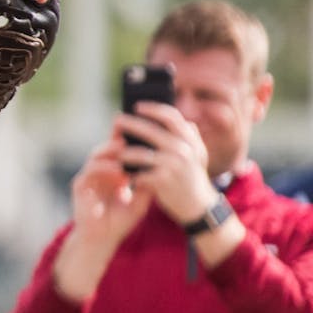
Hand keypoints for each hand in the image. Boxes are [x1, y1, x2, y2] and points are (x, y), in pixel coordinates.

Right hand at [51, 137, 151, 300]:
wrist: (101, 240)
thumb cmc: (120, 222)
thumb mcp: (141, 201)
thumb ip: (148, 185)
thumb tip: (164, 168)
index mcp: (113, 173)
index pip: (121, 152)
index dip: (132, 142)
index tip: (148, 135)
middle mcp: (99, 172)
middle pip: (107, 148)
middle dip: (120, 139)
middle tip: (134, 132)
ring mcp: (88, 177)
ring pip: (97, 155)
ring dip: (111, 151)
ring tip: (126, 147)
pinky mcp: (80, 186)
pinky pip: (91, 171)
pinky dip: (104, 168)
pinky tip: (118, 170)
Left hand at [116, 100, 214, 224]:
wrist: (198, 206)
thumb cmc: (191, 175)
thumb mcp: (196, 153)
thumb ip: (186, 134)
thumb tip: (165, 115)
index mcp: (191, 140)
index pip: (171, 116)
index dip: (153, 109)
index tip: (137, 105)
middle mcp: (184, 150)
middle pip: (151, 131)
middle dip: (131, 124)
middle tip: (117, 120)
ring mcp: (174, 166)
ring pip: (140, 153)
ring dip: (124, 150)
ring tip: (115, 149)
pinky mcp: (163, 181)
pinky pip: (138, 172)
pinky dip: (128, 171)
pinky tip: (120, 169)